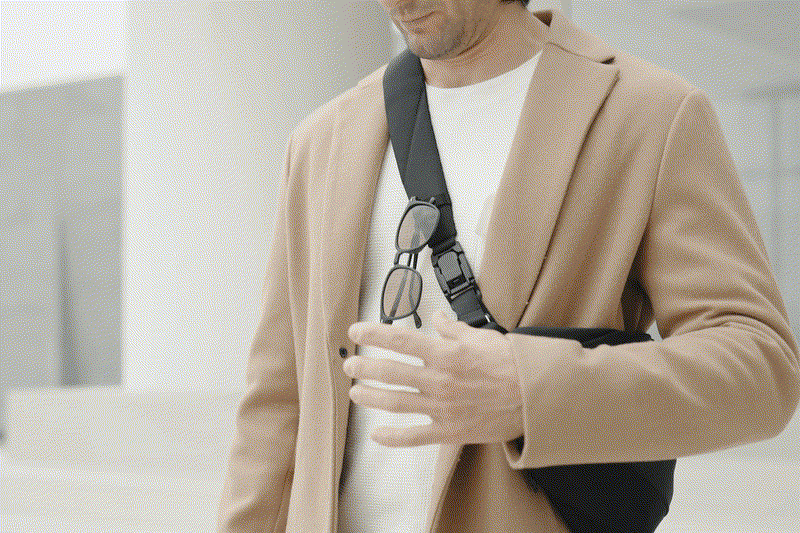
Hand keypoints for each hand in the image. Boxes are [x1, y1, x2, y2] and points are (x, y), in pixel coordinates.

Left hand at [344, 310, 523, 447]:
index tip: (356, 331)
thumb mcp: (481, 337)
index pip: (400, 339)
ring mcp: (442, 407)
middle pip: (391, 371)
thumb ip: (453, 328)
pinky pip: (414, 436)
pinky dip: (392, 437)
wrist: (536, 397)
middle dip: (365, 366)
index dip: (374, 334)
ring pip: (396, 402)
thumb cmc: (511, 365)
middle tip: (350, 363)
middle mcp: (439, 380)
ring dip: (371, 396)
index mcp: (446, 353)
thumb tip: (436, 318)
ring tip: (355, 392)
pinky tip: (376, 434)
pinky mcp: (449, 430)